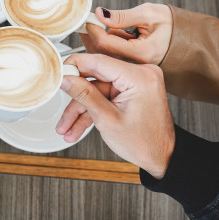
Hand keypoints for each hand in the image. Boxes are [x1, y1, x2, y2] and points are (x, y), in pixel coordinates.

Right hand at [56, 54, 174, 178]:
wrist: (162, 157)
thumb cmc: (144, 143)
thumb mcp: (107, 120)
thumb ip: (84, 95)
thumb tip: (65, 78)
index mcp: (139, 76)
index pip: (98, 62)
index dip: (74, 67)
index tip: (57, 74)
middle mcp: (140, 74)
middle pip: (95, 78)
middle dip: (76, 98)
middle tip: (58, 107)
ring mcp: (136, 82)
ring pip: (97, 91)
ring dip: (80, 110)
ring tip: (66, 129)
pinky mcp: (131, 91)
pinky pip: (105, 96)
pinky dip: (92, 111)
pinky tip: (77, 128)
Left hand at [81, 3, 172, 64]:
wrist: (188, 41)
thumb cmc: (173, 26)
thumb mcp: (149, 14)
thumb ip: (123, 16)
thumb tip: (100, 14)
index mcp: (140, 53)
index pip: (106, 43)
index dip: (93, 29)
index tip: (88, 17)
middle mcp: (135, 66)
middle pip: (102, 52)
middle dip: (93, 35)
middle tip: (88, 20)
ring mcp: (132, 69)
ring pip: (105, 55)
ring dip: (100, 39)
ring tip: (106, 25)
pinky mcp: (131, 68)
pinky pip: (112, 57)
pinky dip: (108, 44)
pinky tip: (114, 34)